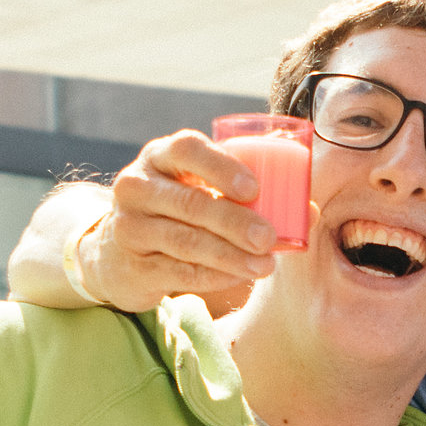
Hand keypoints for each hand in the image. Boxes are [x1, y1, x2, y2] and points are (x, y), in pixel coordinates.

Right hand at [83, 133, 281, 313]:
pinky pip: (179, 272)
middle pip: (190, 203)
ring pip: (186, 242)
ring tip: (265, 265)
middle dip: (235, 222)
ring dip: (230, 256)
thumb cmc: (177, 212)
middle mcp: (137, 186)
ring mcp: (129, 227)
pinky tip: (239, 276)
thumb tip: (310, 211)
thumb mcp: (199, 190)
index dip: (221, 167)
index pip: (187, 149)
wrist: (115, 253)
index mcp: (160, 156)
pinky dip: (214, 276)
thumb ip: (247, 194)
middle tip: (269, 237)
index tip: (254, 189)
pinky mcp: (131, 266)